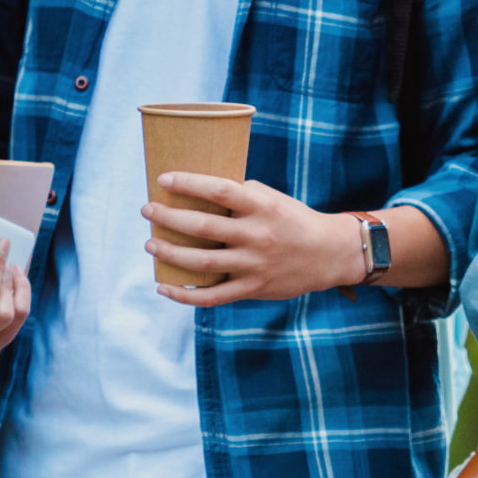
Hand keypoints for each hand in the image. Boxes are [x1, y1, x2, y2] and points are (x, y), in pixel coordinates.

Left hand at [145, 174, 363, 305]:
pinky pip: (212, 297)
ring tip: (150, 243)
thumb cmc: (294, 220)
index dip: (190, 184)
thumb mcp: (272, 199)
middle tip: (147, 210)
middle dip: (169, 218)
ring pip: (203, 263)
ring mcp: (254, 265)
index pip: (221, 191)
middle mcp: (257, 236)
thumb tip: (199, 189)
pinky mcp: (253, 289)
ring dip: (170, 253)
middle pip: (204, 228)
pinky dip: (184, 295)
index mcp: (262, 207)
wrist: (329, 254)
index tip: (164, 179)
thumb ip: (241, 195)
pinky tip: (163, 287)